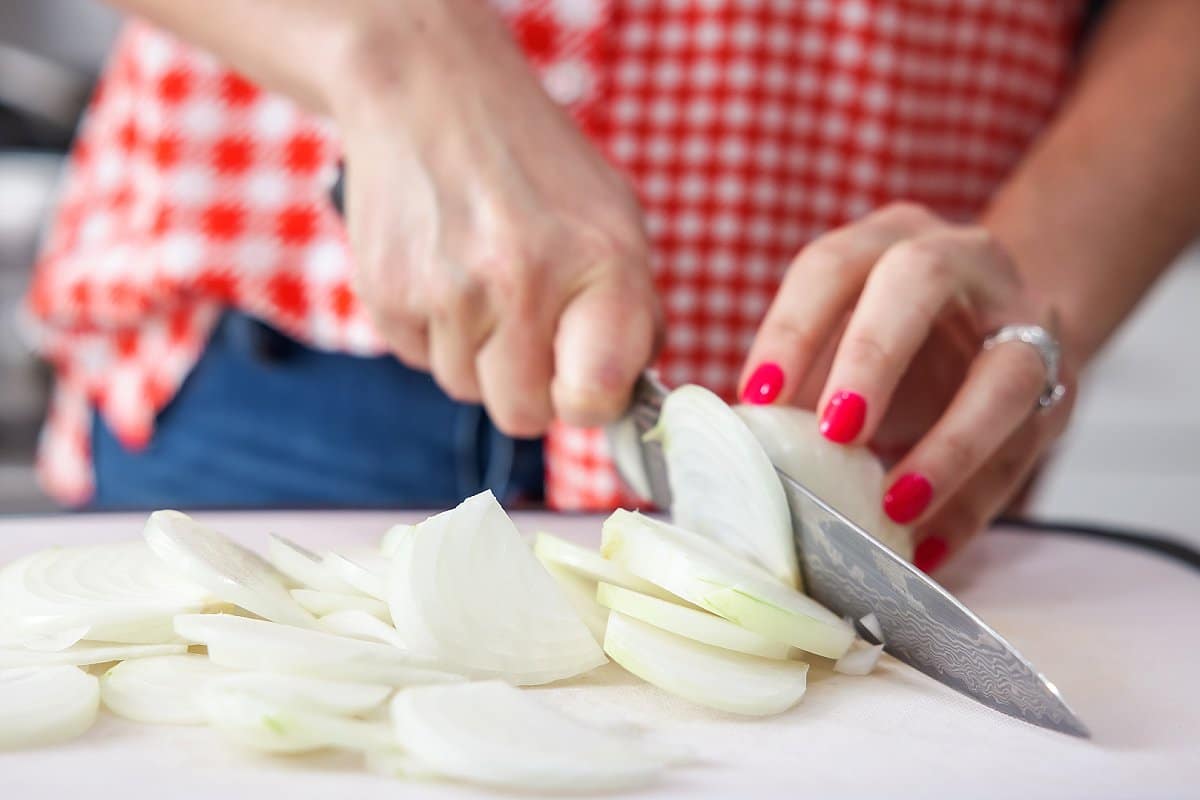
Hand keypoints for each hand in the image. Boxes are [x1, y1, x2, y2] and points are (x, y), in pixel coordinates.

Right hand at [331, 0, 658, 436]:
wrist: (429, 91)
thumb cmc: (536, 165)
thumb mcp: (616, 220)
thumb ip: (633, 313)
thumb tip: (627, 399)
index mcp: (602, 262)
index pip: (594, 400)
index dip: (587, 400)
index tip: (579, 379)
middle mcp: (524, 280)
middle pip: (522, 414)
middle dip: (525, 382)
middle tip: (525, 322)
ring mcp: (449, 289)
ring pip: (465, 388)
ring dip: (475, 352)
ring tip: (479, 277)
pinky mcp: (387, 292)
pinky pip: (418, 359)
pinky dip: (431, 329)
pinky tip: (440, 268)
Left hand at [740, 203, 1076, 570]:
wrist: (998, 324)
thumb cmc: (896, 338)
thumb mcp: (844, 342)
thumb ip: (802, 385)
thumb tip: (737, 451)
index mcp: (888, 240)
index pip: (831, 266)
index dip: (792, 328)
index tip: (758, 398)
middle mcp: (962, 258)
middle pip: (920, 279)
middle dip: (873, 355)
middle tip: (836, 433)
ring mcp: (1023, 319)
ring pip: (1004, 375)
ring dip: (948, 448)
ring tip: (896, 508)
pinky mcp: (1060, 388)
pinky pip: (1024, 450)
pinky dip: (973, 506)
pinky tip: (928, 548)